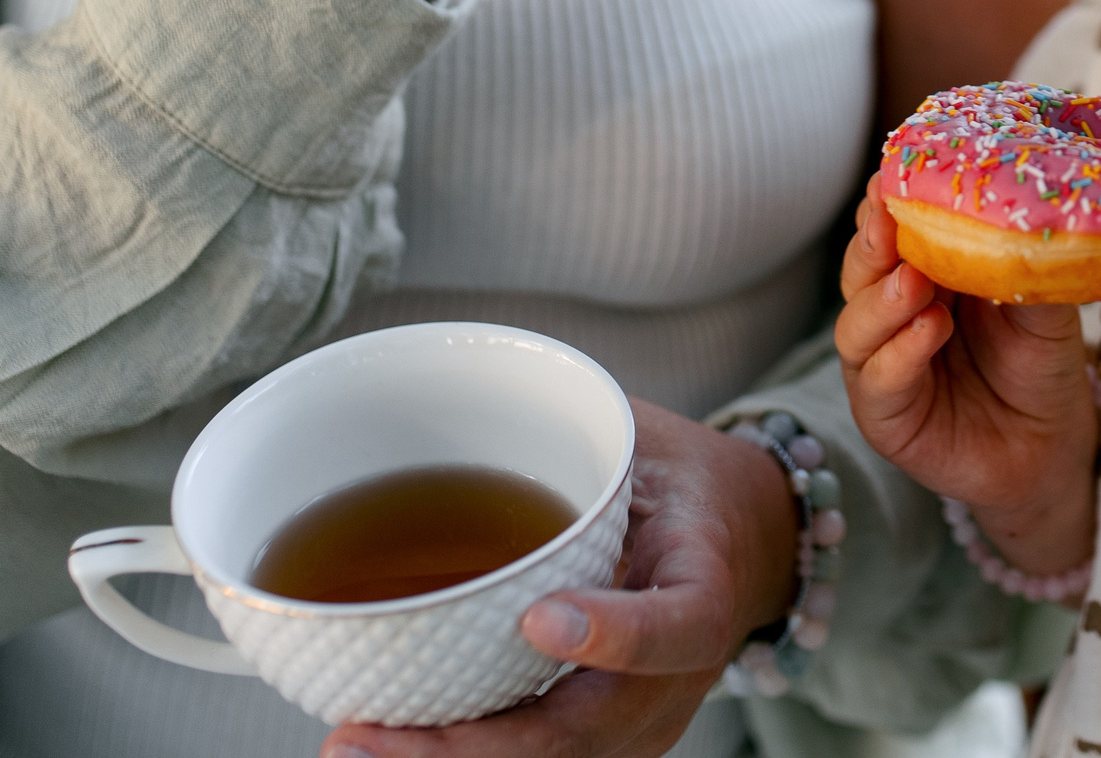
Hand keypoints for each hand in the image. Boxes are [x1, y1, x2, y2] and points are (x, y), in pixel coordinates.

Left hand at [323, 399, 796, 757]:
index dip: (615, 635)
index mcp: (704, 582)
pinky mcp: (608, 742)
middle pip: (582, 729)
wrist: (746, 543)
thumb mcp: (644, 435)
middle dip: (474, 746)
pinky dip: (462, 756)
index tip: (538, 620)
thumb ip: (570, 429)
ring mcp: (644, 720)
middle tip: (366, 733)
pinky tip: (387, 745)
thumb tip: (454, 380)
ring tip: (353, 746)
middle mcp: (680, 673)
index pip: (676, 626)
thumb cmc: (678, 481)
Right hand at [834, 183, 1098, 577]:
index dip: (887, 202)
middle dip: (872, 242)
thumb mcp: (1040, 305)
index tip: (894, 175)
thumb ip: (1024, 265)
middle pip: (860, 269)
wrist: (1052, 445)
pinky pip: (879, 380)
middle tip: (890, 220)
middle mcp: (890, 312)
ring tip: (913, 281)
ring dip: (882, 299)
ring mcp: (881, 364)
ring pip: (855, 324)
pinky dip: (900, 353)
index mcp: (921, 271)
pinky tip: (928, 331)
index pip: (888, 229)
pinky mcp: (884, 415)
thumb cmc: (1040, 364)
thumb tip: (1031, 209)